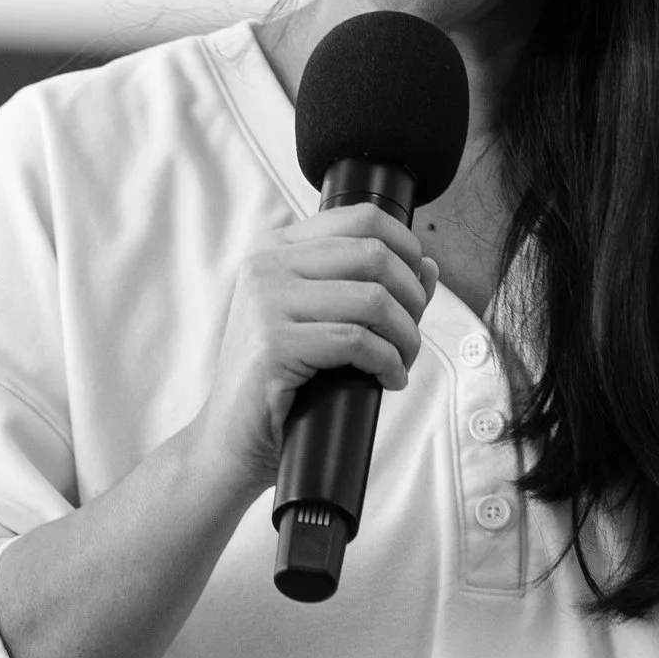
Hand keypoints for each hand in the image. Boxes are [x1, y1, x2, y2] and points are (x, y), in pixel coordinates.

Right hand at [198, 206, 439, 497]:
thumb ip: (369, 288)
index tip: (417, 288)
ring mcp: (266, 303)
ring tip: (402, 362)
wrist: (229, 440)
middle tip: (410, 336)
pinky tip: (388, 380)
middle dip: (412, 299)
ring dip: (405, 337)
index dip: (407, 247)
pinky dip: (388, 363)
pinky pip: (357, 342)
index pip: (362, 217)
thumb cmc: (279, 382)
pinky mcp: (273, 344)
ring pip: (373, 299)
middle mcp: (267, 266)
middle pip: (375, 255)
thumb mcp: (322, 322)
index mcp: (276, 249)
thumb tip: (429, 266)